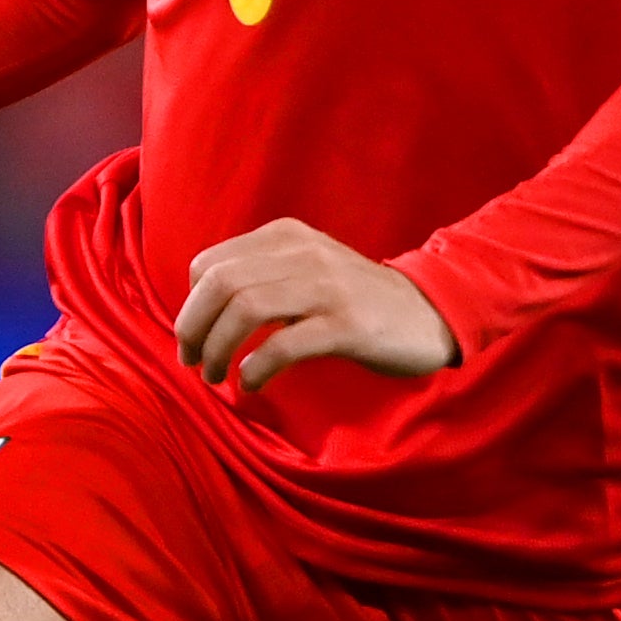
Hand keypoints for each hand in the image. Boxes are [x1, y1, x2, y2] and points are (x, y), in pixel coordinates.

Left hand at [176, 219, 459, 393]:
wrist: (429, 311)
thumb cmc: (357, 299)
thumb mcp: (306, 269)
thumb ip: (262, 276)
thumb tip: (203, 312)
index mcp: (285, 237)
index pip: (209, 264)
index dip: (191, 305)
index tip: (195, 338)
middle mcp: (302, 254)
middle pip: (220, 284)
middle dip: (194, 328)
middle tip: (193, 362)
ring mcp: (327, 287)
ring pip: (246, 308)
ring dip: (219, 348)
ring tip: (216, 376)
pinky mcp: (348, 325)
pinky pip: (284, 344)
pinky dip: (256, 367)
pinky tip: (251, 383)